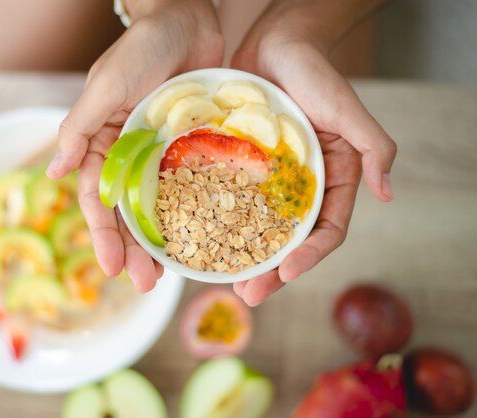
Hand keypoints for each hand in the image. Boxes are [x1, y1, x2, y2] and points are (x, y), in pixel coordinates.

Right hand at [46, 0, 223, 291]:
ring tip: (169, 275)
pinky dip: (194, 212)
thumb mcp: (107, 85)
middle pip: (128, 211)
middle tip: (145, 285)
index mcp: (103, 142)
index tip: (112, 269)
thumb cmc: (143, 46)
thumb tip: (52, 172)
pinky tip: (203, 237)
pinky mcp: (192, 147)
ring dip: (162, 240)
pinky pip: (191, 186)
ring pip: (159, 205)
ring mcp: (163, 153)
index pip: (98, 197)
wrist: (190, 18)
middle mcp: (130, 153)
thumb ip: (81, 127)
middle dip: (133, 249)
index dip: (103, 234)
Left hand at [231, 7, 396, 305]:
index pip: (327, 228)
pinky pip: (229, 201)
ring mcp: (267, 180)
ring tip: (226, 283)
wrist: (272, 43)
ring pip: (257, 228)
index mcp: (331, 179)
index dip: (310, 255)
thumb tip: (388, 193)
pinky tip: (203, 241)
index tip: (288, 274)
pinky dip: (220, 224)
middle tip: (249, 295)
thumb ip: (374, 146)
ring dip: (244, 258)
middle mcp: (299, 185)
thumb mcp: (347, 108)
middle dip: (271, 270)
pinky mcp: (239, 168)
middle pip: (288, 239)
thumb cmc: (313, 72)